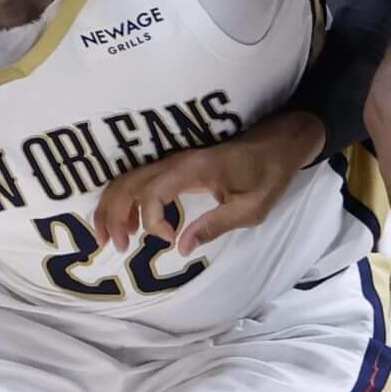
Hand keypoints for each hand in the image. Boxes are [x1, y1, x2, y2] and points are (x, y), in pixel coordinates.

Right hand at [93, 111, 320, 254]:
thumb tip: (181, 247)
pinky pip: (138, 181)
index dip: (152, 222)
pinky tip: (129, 224)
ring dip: (112, 208)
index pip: (152, 193)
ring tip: (112, 239)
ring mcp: (172, 161)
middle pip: (127, 184)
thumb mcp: (250, 208)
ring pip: (126, 180)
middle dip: (113, 216)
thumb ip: (214, 226)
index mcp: (193, 170)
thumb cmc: (267, 175)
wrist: (278, 143)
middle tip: (116, 246)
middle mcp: (175, 162)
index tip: (170, 240)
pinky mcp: (174, 167)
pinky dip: (124, 201)